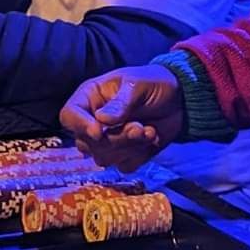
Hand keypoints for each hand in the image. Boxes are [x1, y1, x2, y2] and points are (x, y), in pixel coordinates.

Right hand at [59, 66, 184, 171]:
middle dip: (115, 139)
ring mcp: (108, 141)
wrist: (180, 99)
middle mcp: (93, 121)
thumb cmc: (154, 83)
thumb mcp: (138, 85)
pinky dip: (139, 155)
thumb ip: (121, 103)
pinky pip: (124, 166)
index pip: (69, 116)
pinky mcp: (125, 155)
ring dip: (129, 147)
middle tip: (138, 127)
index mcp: (90, 98)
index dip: (80, 126)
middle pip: (86, 143)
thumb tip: (102, 121)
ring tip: (148, 130)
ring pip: (104, 158)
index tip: (99, 132)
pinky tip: (151, 138)